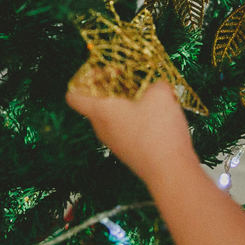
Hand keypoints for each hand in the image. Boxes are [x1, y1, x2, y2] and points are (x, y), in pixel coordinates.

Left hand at [66, 82, 198, 181]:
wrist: (170, 171)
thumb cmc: (158, 131)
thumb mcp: (161, 95)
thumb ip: (155, 84)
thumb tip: (155, 86)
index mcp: (101, 111)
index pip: (74, 95)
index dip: (83, 80)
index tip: (102, 73)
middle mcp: (101, 127)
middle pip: (95, 103)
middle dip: (110, 87)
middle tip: (129, 79)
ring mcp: (114, 141)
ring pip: (111, 116)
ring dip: (125, 102)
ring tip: (146, 96)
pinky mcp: (127, 150)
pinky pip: (124, 128)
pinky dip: (134, 118)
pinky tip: (155, 115)